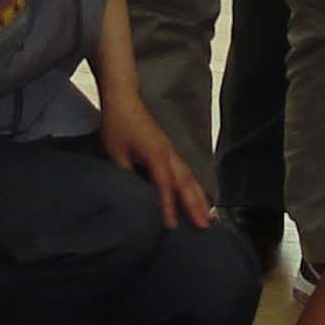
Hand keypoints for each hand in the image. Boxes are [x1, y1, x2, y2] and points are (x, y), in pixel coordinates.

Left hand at [101, 97, 211, 230]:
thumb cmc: (118, 124)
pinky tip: (196, 195)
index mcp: (156, 155)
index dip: (168, 207)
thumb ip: (126, 175)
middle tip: (205, 226)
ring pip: (189, 177)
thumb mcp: (115, 152)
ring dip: (199, 197)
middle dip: (196, 205)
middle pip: (186, 183)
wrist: (124, 97)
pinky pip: (186, 171)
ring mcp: (171, 150)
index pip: (164, 186)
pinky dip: (193, 186)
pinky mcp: (169, 149)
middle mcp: (169, 153)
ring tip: (208, 215)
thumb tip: (132, 196)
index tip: (170, 227)